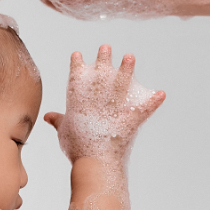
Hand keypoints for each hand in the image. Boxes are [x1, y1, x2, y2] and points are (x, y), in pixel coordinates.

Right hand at [45, 46, 164, 161]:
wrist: (94, 161)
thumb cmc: (75, 146)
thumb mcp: (63, 130)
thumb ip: (58, 120)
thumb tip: (48, 116)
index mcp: (78, 96)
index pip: (77, 72)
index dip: (77, 62)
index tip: (78, 54)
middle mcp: (98, 95)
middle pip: (101, 69)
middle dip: (104, 57)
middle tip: (106, 48)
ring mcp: (116, 104)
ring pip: (123, 81)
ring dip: (127, 69)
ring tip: (130, 57)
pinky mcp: (132, 116)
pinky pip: (145, 108)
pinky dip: (153, 101)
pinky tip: (161, 94)